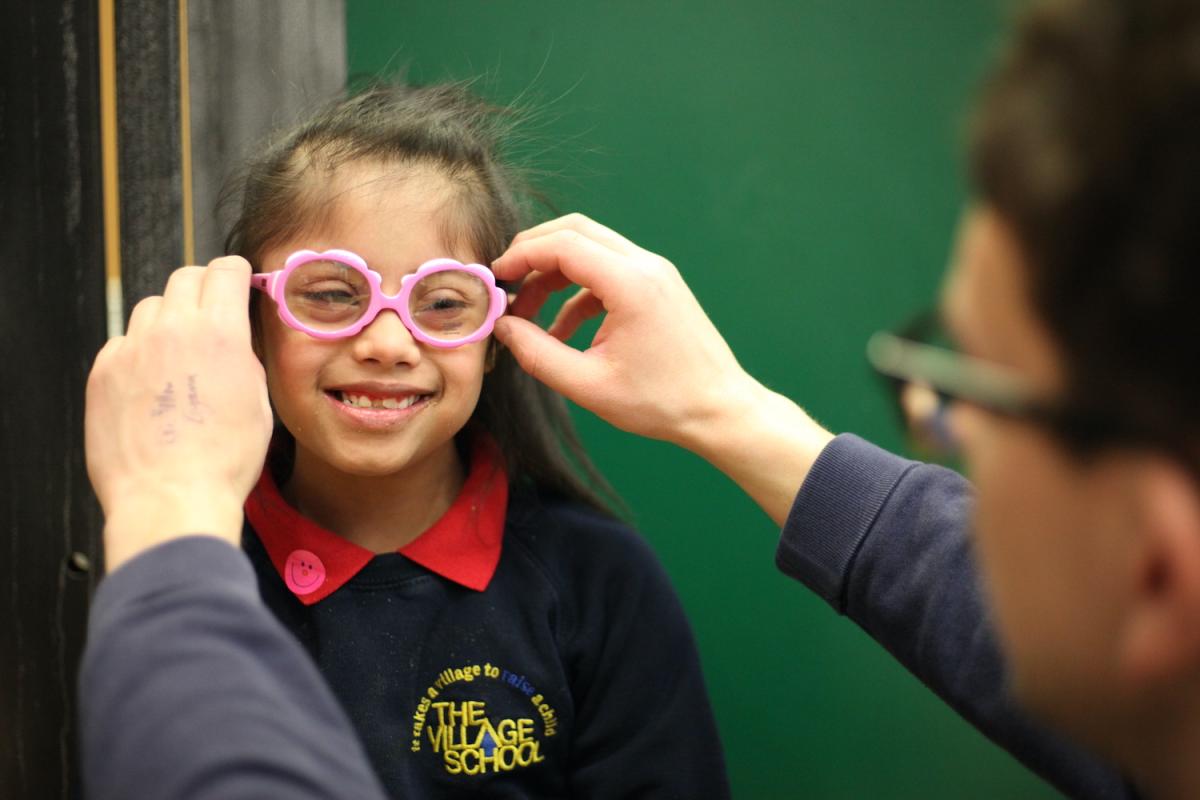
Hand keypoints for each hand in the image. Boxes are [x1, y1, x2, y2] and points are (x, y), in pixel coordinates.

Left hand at [85, 256, 272, 571]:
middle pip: (184, 278)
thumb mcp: (259, 402)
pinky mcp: (103, 373)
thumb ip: (244, 357)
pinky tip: (155, 384)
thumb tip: (236, 340)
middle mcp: (171, 331)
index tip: (240, 283)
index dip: (238, 274)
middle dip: (204, 289)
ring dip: (169, 320)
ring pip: (151, 308)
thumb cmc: (221, 462)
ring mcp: (131, 350)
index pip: (225, 270)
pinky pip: (124, 343)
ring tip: (181, 356)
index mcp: (219, 333)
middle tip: (213, 313)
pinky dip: (141, 353)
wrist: (171, 498)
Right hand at [492, 214, 833, 524]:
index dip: (521, 256)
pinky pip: (607, 273)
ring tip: (526, 316)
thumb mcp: (589, 386)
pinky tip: (561, 332)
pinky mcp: (658, 286)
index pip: (563, 244)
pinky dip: (578, 293)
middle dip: (533, 253)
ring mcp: (655, 273)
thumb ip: (537, 353)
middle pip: (576, 232)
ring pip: (591, 249)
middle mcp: (646, 266)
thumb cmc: (662, 403)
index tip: (495, 279)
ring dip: (554, 274)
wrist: (720, 410)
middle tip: (505, 284)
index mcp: (631, 283)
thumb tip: (503, 327)